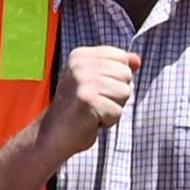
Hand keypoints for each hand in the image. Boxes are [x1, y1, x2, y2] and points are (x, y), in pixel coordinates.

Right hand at [43, 39, 138, 157]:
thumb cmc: (76, 109)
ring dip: (113, 108)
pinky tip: (91, 121)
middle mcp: (81, 64)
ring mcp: (83, 81)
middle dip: (117, 94)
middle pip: (126, 75)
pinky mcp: (88, 101)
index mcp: (81, 55)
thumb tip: (137, 60)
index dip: (116, 78)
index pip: (121, 57)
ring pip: (125, 93)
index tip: (95, 89)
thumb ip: (115, 68)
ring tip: (93, 112)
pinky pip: (118, 111)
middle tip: (94, 102)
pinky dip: (108, 122)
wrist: (52, 135)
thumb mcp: (95, 82)